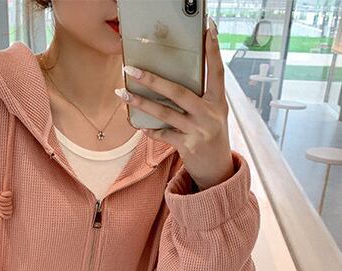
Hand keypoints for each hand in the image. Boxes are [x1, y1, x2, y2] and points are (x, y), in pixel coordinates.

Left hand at [115, 19, 234, 189]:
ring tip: (122, 93)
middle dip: (153, 79)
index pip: (216, 72)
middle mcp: (209, 114)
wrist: (218, 170)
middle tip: (132, 69)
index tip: (208, 29)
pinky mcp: (187, 146)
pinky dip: (149, 129)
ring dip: (141, 103)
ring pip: (165, 113)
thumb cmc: (212, 137)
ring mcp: (198, 131)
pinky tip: (138, 125)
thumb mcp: (214, 115)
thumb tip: (173, 81)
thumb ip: (201, 99)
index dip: (213, 51)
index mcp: (219, 102)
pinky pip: (163, 134)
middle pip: (179, 92)